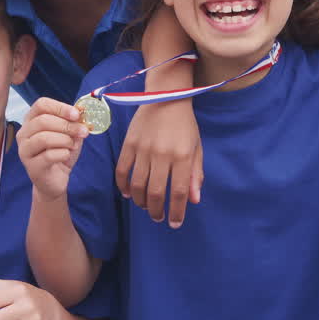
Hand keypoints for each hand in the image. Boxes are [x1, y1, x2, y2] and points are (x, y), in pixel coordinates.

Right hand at [17, 99, 88, 201]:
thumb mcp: (70, 135)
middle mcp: (23, 134)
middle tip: (82, 131)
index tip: (76, 114)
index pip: (41, 105)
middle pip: (43, 120)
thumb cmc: (60, 154)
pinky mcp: (32, 167)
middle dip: (67, 125)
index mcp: (31, 121)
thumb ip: (73, 123)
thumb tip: (81, 112)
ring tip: (73, 145)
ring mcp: (25, 151)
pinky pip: (48, 156)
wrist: (55, 180)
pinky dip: (63, 153)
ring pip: (44, 138)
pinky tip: (66, 155)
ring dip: (65, 140)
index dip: (60, 107)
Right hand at [116, 100, 203, 227]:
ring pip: (137, 185)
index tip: (175, 223)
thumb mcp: (196, 147)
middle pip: (155, 193)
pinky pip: (122, 170)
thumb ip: (195, 174)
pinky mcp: (129, 144)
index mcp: (182, 156)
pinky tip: (128, 193)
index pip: (178, 192)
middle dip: (156, 211)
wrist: (166, 96)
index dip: (176, 212)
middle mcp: (162, 154)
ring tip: (145, 206)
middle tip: (158, 217)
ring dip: (141, 201)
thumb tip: (193, 200)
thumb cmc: (185, 124)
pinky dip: (123, 186)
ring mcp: (143, 149)